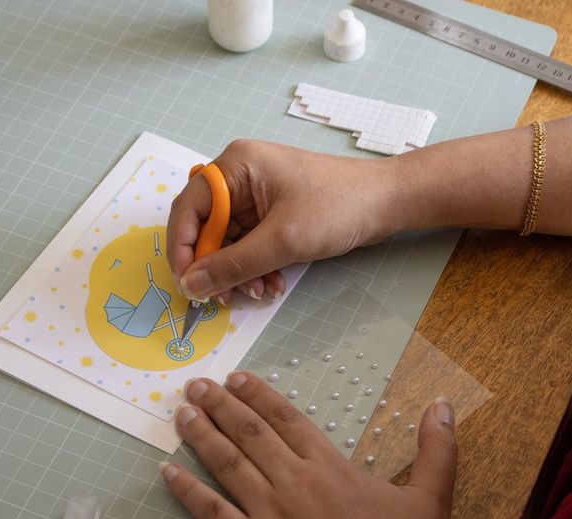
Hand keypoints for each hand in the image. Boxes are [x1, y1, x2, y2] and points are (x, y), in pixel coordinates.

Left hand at [159, 372, 457, 518]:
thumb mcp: (430, 502)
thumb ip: (436, 451)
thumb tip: (443, 405)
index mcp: (330, 467)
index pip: (287, 419)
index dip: (260, 395)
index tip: (238, 377)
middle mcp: (293, 483)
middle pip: (250, 433)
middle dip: (221, 405)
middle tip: (197, 384)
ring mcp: (268, 516)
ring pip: (227, 464)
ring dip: (202, 435)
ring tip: (182, 412)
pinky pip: (212, 514)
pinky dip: (188, 491)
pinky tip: (168, 472)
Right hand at [167, 140, 398, 302]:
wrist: (388, 202)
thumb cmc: (338, 207)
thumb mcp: (282, 241)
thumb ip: (233, 265)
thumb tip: (191, 286)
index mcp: (236, 166)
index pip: (189, 208)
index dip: (183, 249)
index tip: (188, 285)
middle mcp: (240, 176)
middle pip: (207, 227)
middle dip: (217, 266)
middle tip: (225, 298)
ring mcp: (257, 194)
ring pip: (229, 241)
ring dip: (240, 271)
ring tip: (259, 292)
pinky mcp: (274, 211)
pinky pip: (251, 243)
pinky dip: (257, 266)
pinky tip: (272, 283)